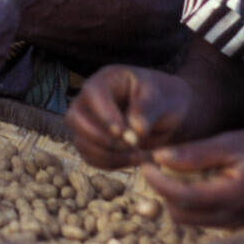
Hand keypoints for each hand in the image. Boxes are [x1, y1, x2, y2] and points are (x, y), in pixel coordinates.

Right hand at [69, 66, 191, 168]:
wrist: (168, 114)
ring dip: (106, 154)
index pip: (93, 93)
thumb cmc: (164, 100)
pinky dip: (108, 163)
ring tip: (136, 155)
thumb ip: (148, 110)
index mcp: (107, 80)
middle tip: (128, 145)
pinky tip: (132, 160)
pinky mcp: (92, 141)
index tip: (126, 133)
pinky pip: (89, 156)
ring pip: (80, 140)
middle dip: (99, 137)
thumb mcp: (162, 99)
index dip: (105, 115)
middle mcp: (91, 99)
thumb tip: (134, 128)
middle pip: (75, 117)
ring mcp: (89, 120)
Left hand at [142, 129, 243, 227]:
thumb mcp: (230, 144)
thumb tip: (160, 157)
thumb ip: (195, 153)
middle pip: (180, 214)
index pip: (182, 198)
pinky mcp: (234, 226)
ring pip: (189, 220)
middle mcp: (232, 219)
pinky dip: (189, 203)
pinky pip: (202, 219)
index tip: (145, 165)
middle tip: (156, 166)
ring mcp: (234, 226)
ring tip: (174, 171)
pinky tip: (191, 181)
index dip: (158, 182)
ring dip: (175, 198)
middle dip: (163, 191)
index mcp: (231, 197)